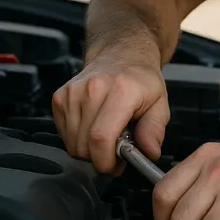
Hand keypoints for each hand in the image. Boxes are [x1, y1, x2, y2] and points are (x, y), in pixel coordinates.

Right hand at [51, 51, 168, 173]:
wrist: (121, 54)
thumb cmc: (140, 80)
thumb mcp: (159, 104)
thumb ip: (154, 130)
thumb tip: (149, 152)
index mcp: (121, 91)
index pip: (101, 137)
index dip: (105, 161)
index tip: (116, 165)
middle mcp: (93, 89)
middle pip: (84, 145)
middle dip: (99, 158)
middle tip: (115, 151)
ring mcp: (72, 92)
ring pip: (72, 143)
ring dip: (88, 149)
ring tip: (106, 136)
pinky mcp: (60, 97)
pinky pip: (64, 134)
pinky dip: (78, 138)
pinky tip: (93, 126)